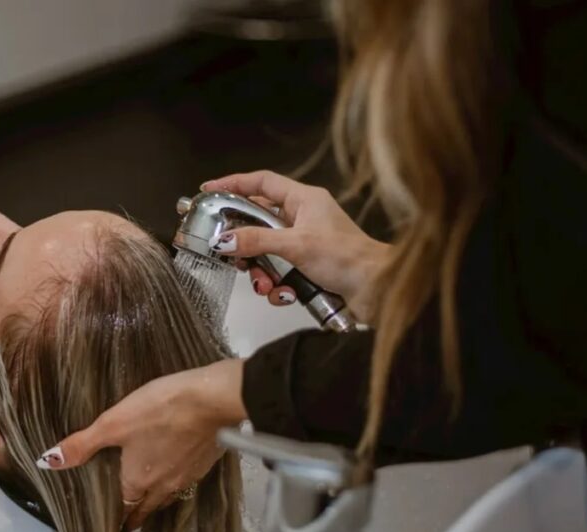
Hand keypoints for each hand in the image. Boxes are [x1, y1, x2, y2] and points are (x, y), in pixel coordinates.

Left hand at [35, 359, 246, 528]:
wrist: (212, 400)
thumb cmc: (160, 410)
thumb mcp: (113, 423)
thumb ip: (82, 444)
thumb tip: (48, 462)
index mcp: (137, 481)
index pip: (125, 509)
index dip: (119, 518)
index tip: (114, 526)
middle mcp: (163, 486)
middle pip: (147, 507)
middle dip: (137, 514)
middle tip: (130, 520)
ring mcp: (187, 476)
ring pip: (168, 496)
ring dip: (158, 500)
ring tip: (150, 500)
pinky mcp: (205, 463)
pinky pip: (187, 480)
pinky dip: (178, 480)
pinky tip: (178, 469)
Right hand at [202, 170, 388, 322]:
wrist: (375, 289)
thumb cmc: (349, 258)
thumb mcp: (296, 245)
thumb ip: (257, 241)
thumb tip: (225, 240)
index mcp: (304, 200)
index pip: (262, 182)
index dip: (235, 184)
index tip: (210, 190)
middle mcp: (304, 218)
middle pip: (258, 223)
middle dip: (246, 246)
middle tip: (233, 256)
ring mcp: (305, 244)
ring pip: (266, 254)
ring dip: (262, 273)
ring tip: (266, 285)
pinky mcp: (307, 267)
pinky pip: (279, 274)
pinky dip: (278, 287)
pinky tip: (286, 295)